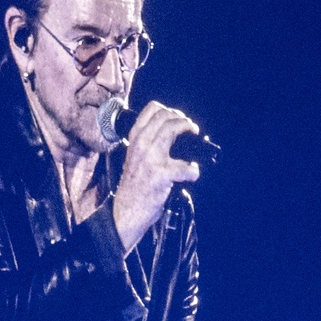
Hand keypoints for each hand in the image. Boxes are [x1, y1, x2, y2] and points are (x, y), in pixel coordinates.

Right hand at [110, 101, 204, 245]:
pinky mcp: (161, 175)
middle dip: (183, 120)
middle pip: (165, 117)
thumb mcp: (135, 157)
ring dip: (188, 129)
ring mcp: (151, 158)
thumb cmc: (134, 186)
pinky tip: (192, 174)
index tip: (178, 119)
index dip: (170, 111)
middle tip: (190, 128)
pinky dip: (193, 170)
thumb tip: (172, 134)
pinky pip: (185, 167)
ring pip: (172, 129)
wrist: (126, 210)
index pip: (152, 110)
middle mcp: (141, 144)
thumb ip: (148, 143)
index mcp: (135, 139)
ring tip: (194, 137)